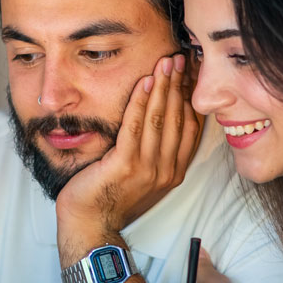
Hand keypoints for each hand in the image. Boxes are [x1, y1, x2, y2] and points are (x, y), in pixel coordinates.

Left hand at [56, 52, 201, 231]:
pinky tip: (144, 82)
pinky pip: (134, 126)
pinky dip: (140, 101)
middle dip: (180, 85)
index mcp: (174, 171)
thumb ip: (157, 153)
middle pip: (179, 119)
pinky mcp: (125, 165)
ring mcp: (147, 169)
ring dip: (163, 87)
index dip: (191, 98)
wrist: (91, 223)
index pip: (190, 128)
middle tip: (181, 58)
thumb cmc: (112, 197)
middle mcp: (166, 170)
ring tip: (166, 63)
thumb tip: (161, 119)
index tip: (191, 74)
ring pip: (159, 119)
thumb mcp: (144, 176)